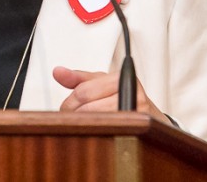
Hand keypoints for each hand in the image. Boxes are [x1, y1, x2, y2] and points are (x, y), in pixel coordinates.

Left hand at [53, 66, 168, 123]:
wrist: (149, 118)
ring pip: (99, 122)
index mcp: (119, 77)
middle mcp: (130, 92)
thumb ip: (78, 79)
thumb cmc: (121, 97)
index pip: (84, 91)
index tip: (65, 110)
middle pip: (89, 108)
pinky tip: (97, 133)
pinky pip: (112, 133)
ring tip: (83, 126)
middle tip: (71, 120)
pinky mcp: (140, 130)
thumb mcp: (100, 84)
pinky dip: (100, 134)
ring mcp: (137, 112)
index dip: (69, 103)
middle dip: (75, 116)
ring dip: (87, 126)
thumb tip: (57, 71)